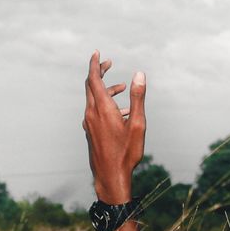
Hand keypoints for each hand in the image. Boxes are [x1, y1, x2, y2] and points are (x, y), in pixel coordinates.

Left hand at [82, 51, 145, 203]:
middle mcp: (92, 114)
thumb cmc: (126, 153)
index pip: (94, 79)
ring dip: (106, 90)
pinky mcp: (90, 132)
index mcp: (102, 109)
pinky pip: (95, 111)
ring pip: (93, 99)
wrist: (111, 177)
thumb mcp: (138, 124)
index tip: (97, 53)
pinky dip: (105, 103)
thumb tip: (139, 74)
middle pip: (90, 86)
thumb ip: (137, 97)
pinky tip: (120, 112)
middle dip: (99, 73)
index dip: (95, 64)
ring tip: (122, 89)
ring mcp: (89, 124)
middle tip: (109, 64)